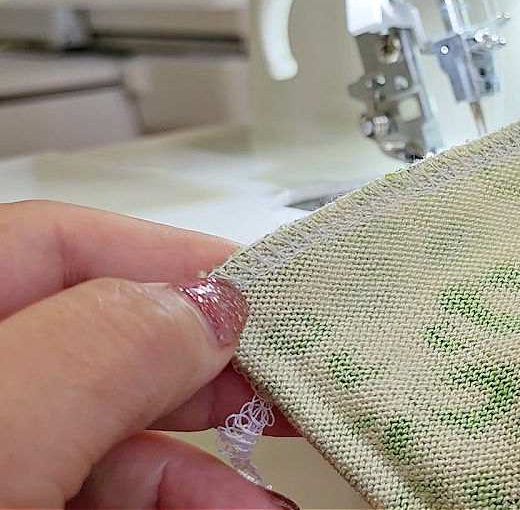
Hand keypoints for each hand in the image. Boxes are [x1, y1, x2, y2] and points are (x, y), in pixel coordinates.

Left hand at [0, 201, 297, 507]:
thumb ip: (105, 350)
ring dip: (209, 441)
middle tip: (286, 371)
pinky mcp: (19, 504)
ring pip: (114, 419)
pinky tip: (233, 505)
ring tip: (273, 470)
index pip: (55, 243)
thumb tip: (210, 307)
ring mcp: (1, 448)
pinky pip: (102, 485)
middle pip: (103, 334)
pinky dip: (177, 490)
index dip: (166, 254)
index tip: (263, 287)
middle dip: (207, 355)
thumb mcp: (10, 436)